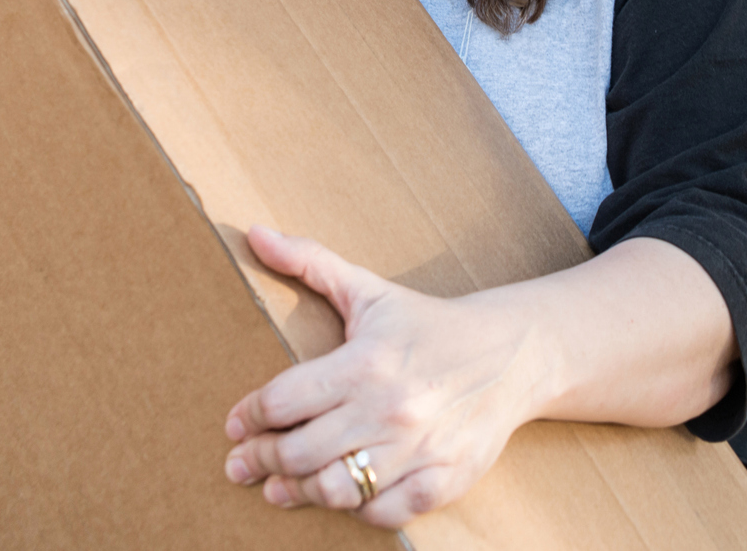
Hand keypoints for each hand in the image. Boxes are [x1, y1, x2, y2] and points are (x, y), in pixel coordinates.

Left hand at [222, 226, 547, 528]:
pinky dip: (356, 508)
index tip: (234, 426)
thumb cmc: (428, 323)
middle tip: (240, 465)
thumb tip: (254, 234)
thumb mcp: (369, 290)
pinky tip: (341, 495)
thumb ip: (310, 262)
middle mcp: (388, 409)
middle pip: (299, 451)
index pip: (283, 401)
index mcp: (365, 362)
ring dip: (297, 491)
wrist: (511, 354)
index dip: (249, 417)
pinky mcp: (443, 479)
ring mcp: (417, 449)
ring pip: (336, 488)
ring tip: (276, 489)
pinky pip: (383, 511)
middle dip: (260, 461)